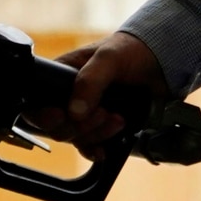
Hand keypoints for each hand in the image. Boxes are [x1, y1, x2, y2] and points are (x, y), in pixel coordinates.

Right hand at [24, 32, 168, 160]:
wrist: (163, 62)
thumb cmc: (131, 50)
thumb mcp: (108, 58)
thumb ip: (90, 81)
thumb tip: (74, 112)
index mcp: (60, 77)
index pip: (37, 103)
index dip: (44, 115)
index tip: (61, 115)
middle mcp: (69, 97)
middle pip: (56, 127)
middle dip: (79, 125)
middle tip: (103, 113)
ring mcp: (85, 114)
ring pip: (74, 138)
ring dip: (95, 134)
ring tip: (118, 119)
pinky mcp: (101, 127)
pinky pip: (89, 146)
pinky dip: (95, 150)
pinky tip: (104, 150)